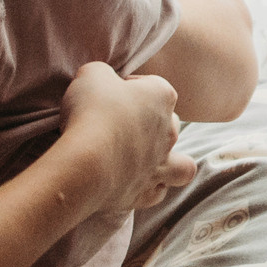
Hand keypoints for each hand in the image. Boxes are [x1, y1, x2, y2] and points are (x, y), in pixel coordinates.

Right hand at [59, 63, 196, 213]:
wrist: (85, 162)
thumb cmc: (91, 112)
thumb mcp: (92, 74)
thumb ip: (103, 73)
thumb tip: (104, 81)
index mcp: (162, 96)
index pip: (150, 85)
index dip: (126, 87)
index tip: (106, 94)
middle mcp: (170, 131)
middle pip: (169, 122)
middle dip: (149, 123)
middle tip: (118, 126)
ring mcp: (162, 165)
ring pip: (181, 164)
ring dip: (168, 162)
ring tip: (146, 161)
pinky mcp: (147, 193)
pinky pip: (158, 192)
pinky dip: (149, 188)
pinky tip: (133, 184)